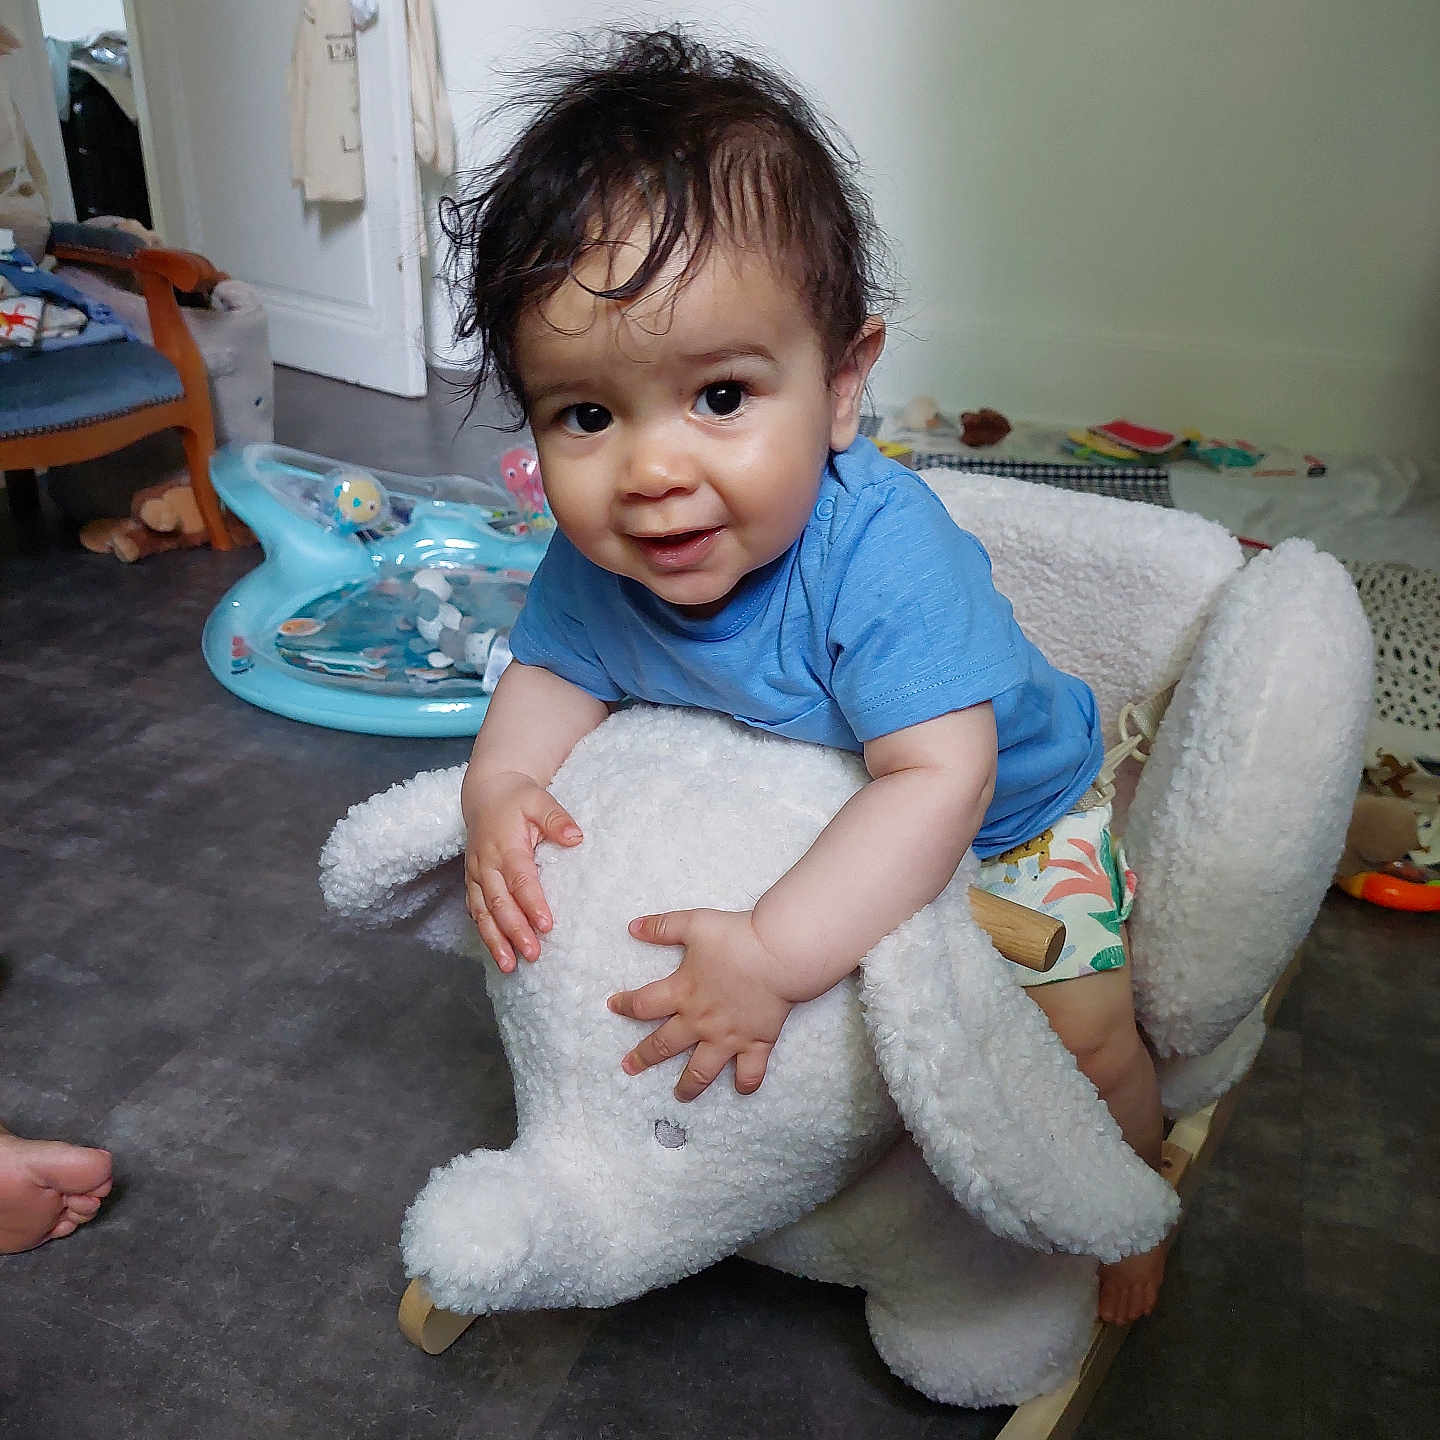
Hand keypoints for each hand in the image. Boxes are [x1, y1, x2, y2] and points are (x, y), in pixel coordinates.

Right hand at [463, 770, 582, 970]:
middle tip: (532, 954)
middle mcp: (486, 864)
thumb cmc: (516, 797)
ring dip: (494, 940)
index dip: (532, 904)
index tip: (546, 925)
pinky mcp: (472, 881)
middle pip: (500, 903)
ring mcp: (476, 874)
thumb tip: (576, 837)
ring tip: (508, 965)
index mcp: (505, 846)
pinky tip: (494, 950)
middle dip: (514, 931)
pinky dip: (483, 931)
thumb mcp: (539, 799)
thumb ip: (557, 818)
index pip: (520, 880)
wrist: (485, 792)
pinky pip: (475, 909)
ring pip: (482, 912)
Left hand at [608, 909, 795, 1102]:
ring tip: (680, 1095)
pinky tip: (740, 1089)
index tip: (614, 1006)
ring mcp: (728, 1037)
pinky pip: (749, 1073)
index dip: (625, 1005)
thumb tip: (633, 927)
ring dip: (688, 1085)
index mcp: (682, 992)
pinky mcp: (756, 1043)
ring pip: (702, 1070)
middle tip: (629, 1067)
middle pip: (663, 1045)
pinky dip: (745, 1084)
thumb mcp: (694, 923)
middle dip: (643, 1057)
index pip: (643, 1004)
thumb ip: (662, 927)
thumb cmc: (736, 937)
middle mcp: (700, 1021)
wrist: (778, 954)